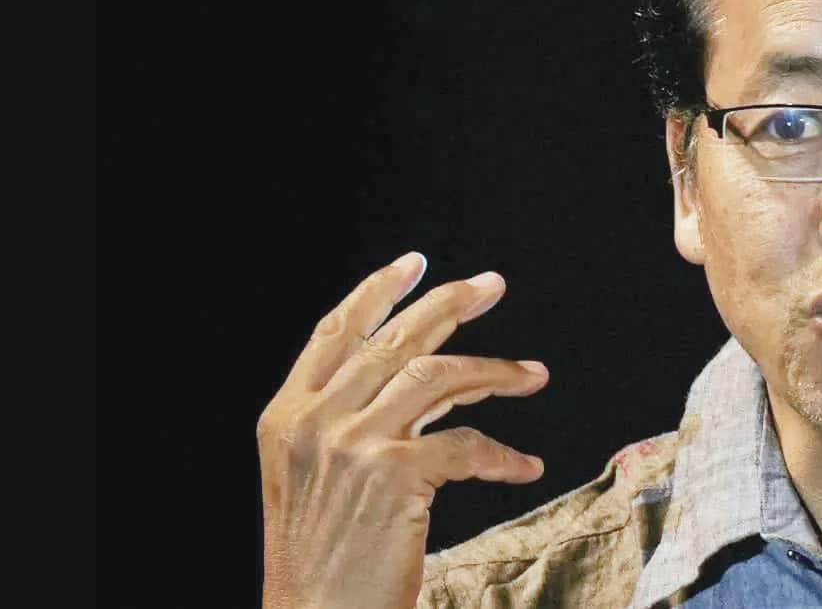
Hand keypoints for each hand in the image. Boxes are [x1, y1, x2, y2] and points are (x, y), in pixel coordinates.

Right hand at [257, 253, 550, 608]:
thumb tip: (433, 380)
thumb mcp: (315, 479)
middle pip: (394, 339)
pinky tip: (524, 466)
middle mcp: (314, 421)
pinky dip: (503, 456)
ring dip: (494, 370)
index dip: (378, 290)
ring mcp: (353, 444)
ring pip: (437, 376)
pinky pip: (468, 445)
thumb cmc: (322, 560)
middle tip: (493, 285)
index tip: (416, 263)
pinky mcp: (394, 474)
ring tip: (534, 373)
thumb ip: (354, 423)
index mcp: (286, 417)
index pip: (335, 332)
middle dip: (450, 304)